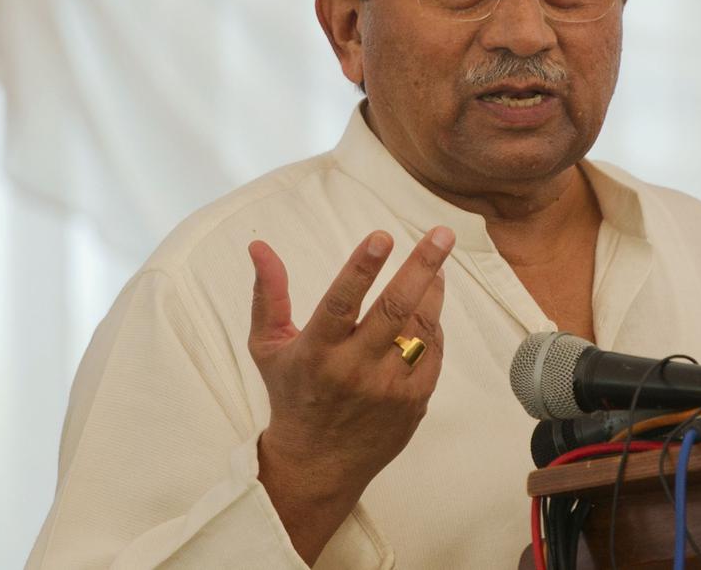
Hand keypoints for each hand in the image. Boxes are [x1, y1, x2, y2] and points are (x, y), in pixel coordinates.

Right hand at [247, 226, 452, 563]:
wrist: (317, 465)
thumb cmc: (291, 394)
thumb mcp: (268, 347)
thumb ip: (268, 294)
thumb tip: (259, 246)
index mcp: (316, 352)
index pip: (342, 303)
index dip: (362, 268)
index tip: (382, 236)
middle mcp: (354, 370)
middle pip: (395, 309)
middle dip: (422, 266)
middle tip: (441, 234)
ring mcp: (389, 388)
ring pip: (422, 327)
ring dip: (433, 289)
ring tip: (438, 260)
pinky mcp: (414, 401)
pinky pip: (433, 352)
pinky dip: (433, 326)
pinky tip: (428, 307)